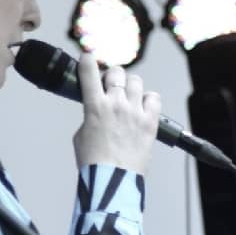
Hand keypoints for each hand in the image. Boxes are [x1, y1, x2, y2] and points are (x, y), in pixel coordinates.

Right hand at [72, 54, 161, 173]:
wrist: (112, 178)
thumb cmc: (94, 161)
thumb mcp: (81, 135)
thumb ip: (90, 117)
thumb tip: (99, 112)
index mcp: (94, 107)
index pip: (89, 72)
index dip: (87, 60)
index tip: (87, 57)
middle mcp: (116, 104)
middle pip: (117, 72)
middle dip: (112, 75)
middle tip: (110, 83)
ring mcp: (135, 111)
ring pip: (136, 81)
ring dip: (130, 85)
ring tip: (128, 96)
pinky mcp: (150, 121)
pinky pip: (154, 98)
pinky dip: (148, 99)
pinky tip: (143, 107)